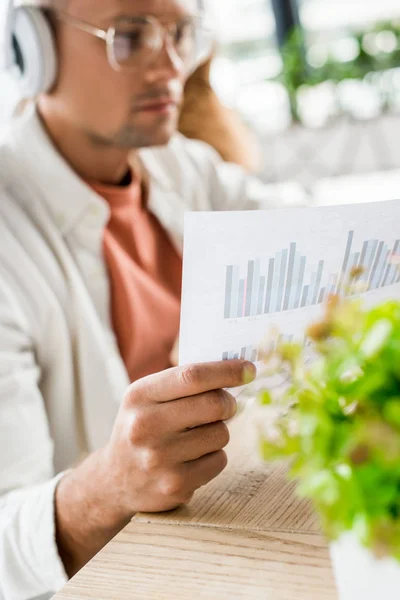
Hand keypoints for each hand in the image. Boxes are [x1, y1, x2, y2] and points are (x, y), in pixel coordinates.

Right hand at [104, 359, 256, 514]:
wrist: (114, 481)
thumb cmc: (142, 428)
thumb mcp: (146, 398)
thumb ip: (182, 382)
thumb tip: (236, 370)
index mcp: (139, 396)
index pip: (192, 376)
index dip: (227, 371)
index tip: (249, 370)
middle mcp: (145, 426)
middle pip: (213, 404)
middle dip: (229, 402)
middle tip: (227, 405)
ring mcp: (159, 459)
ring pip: (221, 434)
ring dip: (218, 432)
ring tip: (198, 436)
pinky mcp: (174, 486)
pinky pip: (219, 461)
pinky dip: (214, 456)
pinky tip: (194, 458)